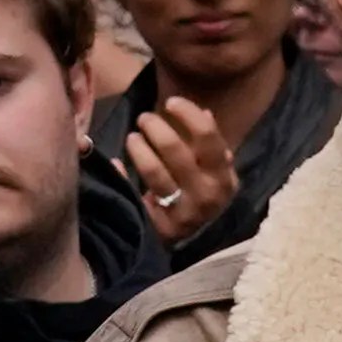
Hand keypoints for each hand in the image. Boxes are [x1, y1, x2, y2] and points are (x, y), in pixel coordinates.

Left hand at [122, 92, 237, 252]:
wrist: (189, 240)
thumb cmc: (199, 195)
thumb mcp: (211, 171)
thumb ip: (208, 143)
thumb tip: (205, 113)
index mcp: (225, 178)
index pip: (208, 139)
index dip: (188, 115)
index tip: (170, 101)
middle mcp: (207, 197)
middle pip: (177, 152)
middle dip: (156, 128)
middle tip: (143, 118)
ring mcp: (183, 214)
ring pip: (155, 172)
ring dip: (139, 148)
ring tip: (132, 137)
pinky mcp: (159, 227)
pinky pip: (134, 194)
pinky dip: (122, 175)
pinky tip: (116, 163)